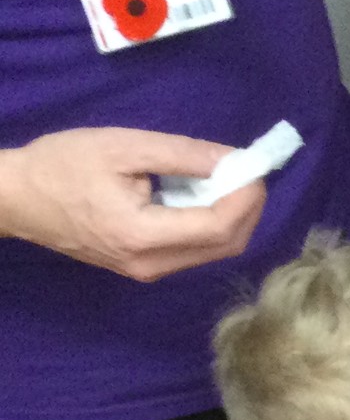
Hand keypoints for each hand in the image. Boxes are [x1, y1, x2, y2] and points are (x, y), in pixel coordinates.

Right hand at [0, 128, 265, 280]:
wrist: (15, 197)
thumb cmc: (62, 166)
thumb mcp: (123, 148)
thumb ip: (183, 155)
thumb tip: (233, 159)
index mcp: (142, 236)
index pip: (219, 227)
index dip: (247, 198)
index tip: (254, 167)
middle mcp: (150, 264)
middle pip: (226, 245)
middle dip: (247, 208)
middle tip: (247, 172)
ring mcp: (147, 271)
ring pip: (213, 251)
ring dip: (231, 216)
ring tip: (226, 179)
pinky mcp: (143, 267)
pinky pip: (193, 250)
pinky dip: (210, 223)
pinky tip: (202, 195)